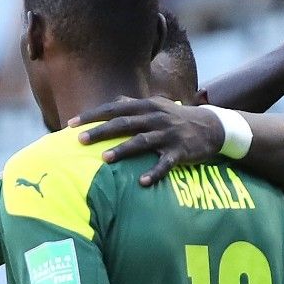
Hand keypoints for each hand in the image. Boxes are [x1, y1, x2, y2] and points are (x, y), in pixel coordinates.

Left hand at [67, 95, 225, 186]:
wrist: (213, 127)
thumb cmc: (177, 118)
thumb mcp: (157, 106)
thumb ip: (134, 105)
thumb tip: (113, 100)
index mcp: (147, 106)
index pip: (115, 108)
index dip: (93, 115)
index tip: (70, 124)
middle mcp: (156, 118)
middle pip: (124, 123)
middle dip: (100, 131)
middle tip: (78, 140)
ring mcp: (168, 134)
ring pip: (142, 141)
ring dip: (123, 150)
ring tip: (104, 159)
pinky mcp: (180, 151)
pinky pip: (165, 164)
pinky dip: (155, 173)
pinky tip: (143, 182)